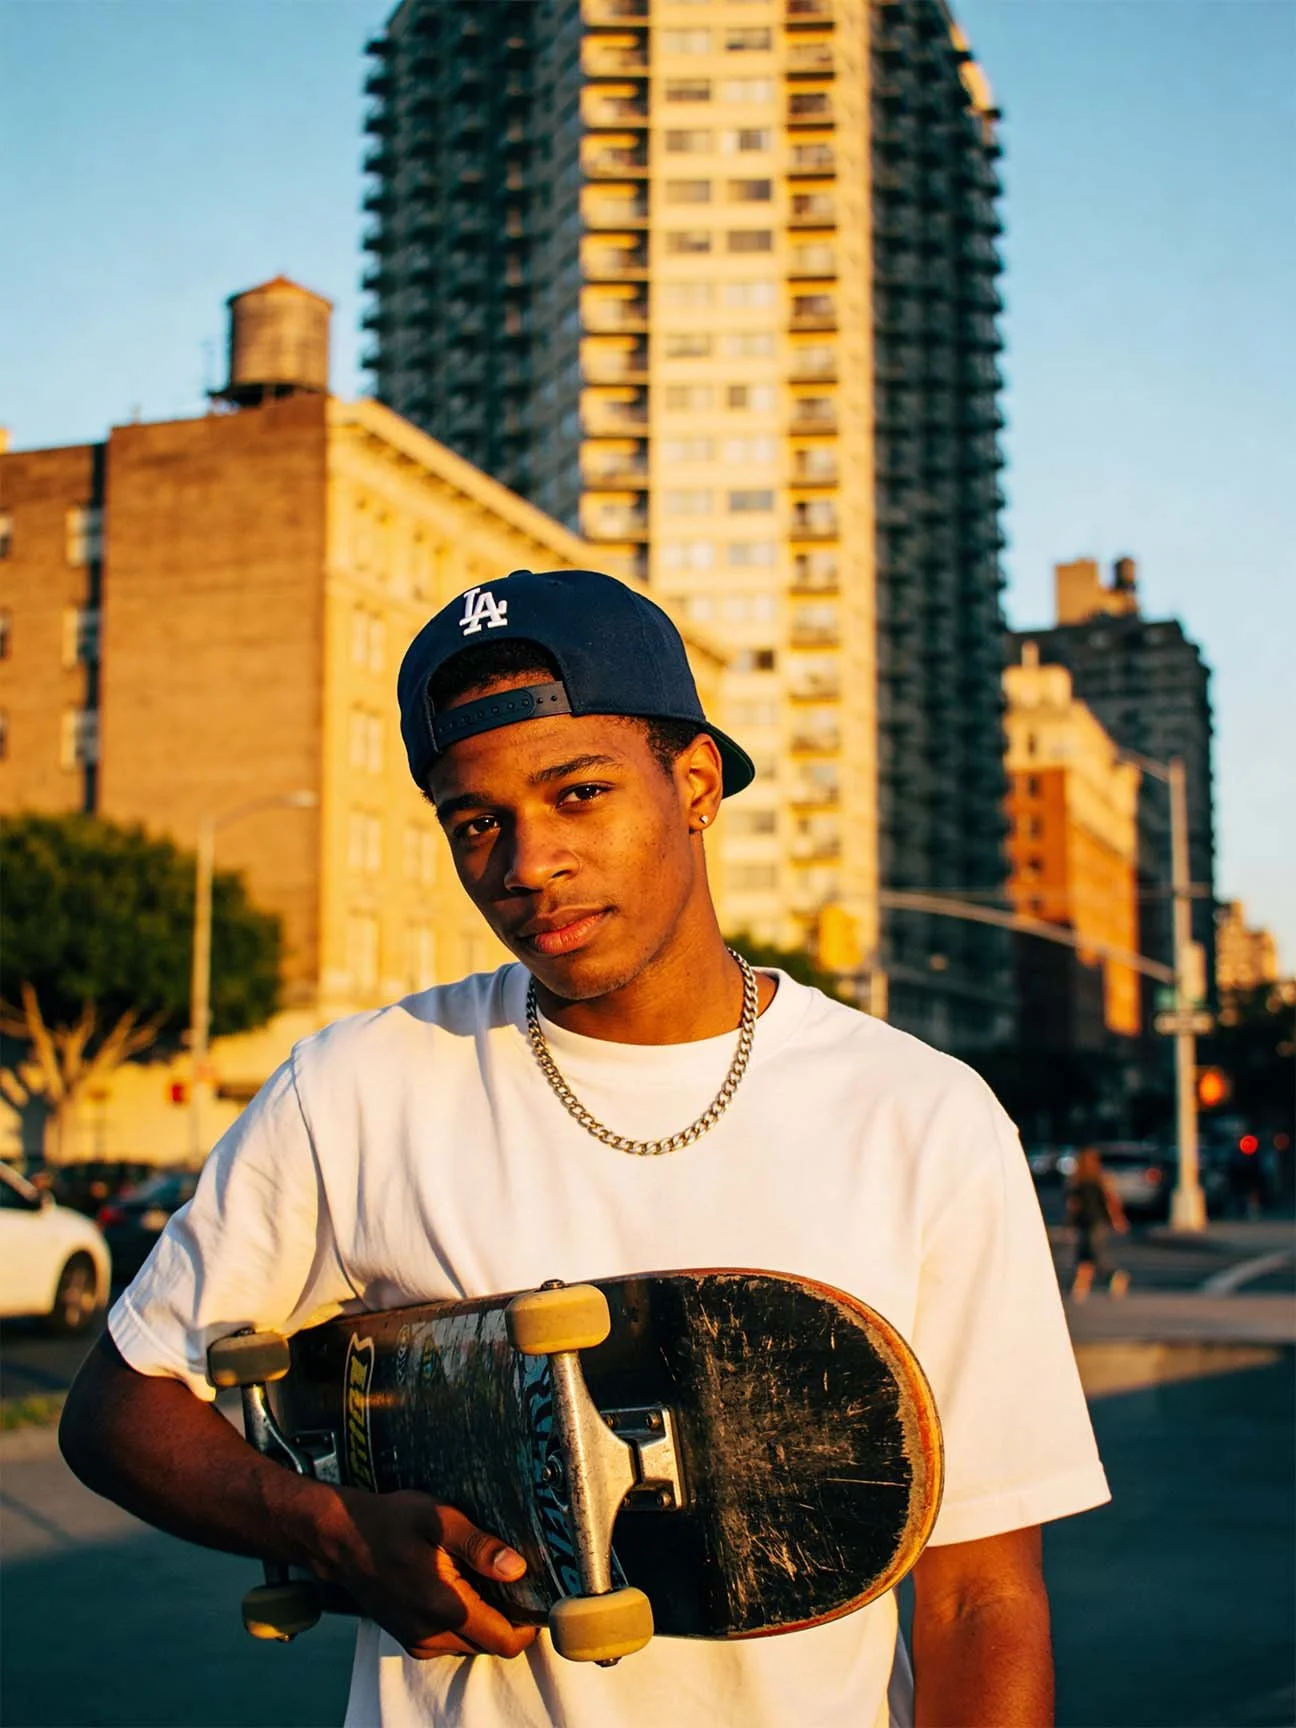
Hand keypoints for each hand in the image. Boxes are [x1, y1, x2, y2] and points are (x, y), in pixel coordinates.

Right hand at [318, 1488, 539, 1659]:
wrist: (341, 1538)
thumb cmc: (392, 1521)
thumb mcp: (439, 1519)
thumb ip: (480, 1546)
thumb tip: (518, 1568)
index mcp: (446, 1608)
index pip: (506, 1641)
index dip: (530, 1624)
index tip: (537, 1594)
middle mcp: (433, 1634)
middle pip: (492, 1644)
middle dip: (510, 1618)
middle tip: (515, 1578)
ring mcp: (419, 1640)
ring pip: (472, 1644)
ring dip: (486, 1620)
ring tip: (487, 1578)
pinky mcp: (409, 1637)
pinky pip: (451, 1640)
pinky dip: (465, 1621)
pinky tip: (462, 1586)